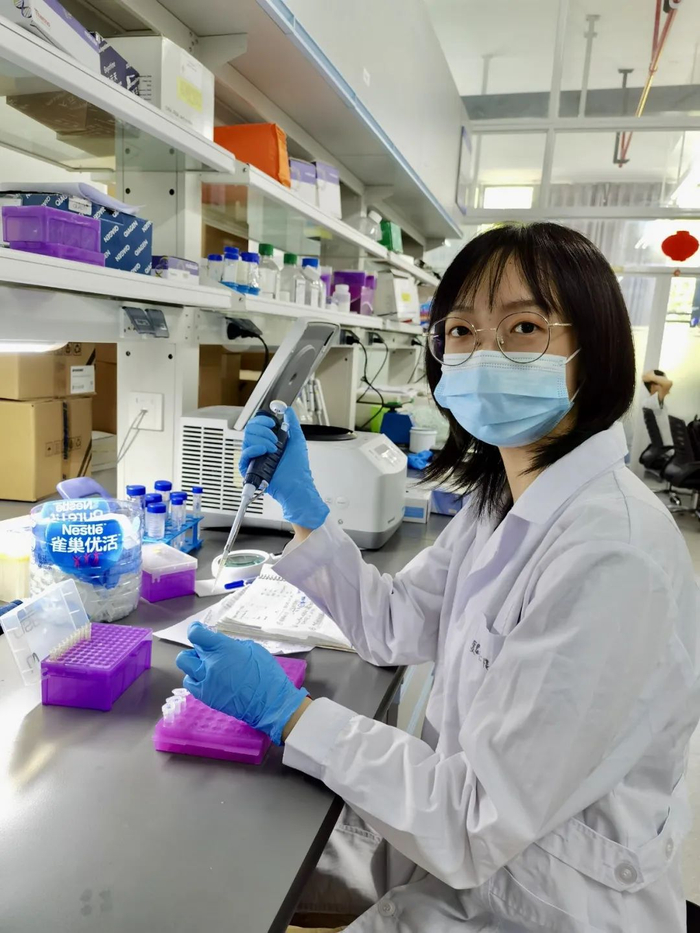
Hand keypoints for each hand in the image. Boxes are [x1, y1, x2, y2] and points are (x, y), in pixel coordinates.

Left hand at [176, 622, 308, 744]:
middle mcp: (210, 663)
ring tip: (206, 666)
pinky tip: (207, 679)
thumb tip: (222, 644)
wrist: (270, 702)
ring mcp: (206, 681)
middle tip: (207, 651)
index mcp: (223, 648)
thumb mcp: (253, 649)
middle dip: (196, 649)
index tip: (198, 629)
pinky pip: (190, 683)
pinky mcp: (205, 696)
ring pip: (185, 667)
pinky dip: (195, 679)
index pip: (196, 634)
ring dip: (194, 664)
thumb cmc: (266, 673)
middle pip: (188, 652)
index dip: (195, 629)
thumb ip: (233, 645)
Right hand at [239, 407, 328, 529]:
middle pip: (250, 429)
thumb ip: (291, 422)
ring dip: (262, 440)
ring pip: (247, 439)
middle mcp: (260, 448)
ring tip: (273, 450)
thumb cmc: (298, 467)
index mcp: (269, 441)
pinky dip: (253, 449)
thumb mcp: (297, 439)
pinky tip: (263, 451)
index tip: (273, 423)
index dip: (262, 420)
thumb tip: (287, 409)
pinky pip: (244, 454)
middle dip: (263, 430)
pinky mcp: (250, 469)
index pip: (257, 424)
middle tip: (274, 439)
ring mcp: (255, 458)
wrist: (296, 484)